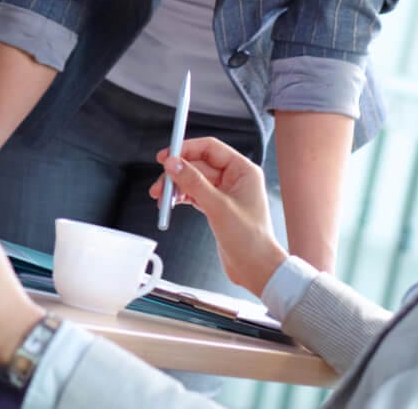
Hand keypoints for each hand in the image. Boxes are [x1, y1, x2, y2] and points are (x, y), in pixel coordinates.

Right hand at [151, 136, 287, 293]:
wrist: (257, 269)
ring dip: (176, 187)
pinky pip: (194, 194)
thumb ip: (194, 183)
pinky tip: (171, 203)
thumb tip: (174, 164)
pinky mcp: (217, 207)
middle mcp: (234, 179)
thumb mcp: (219, 207)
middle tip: (161, 184)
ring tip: (162, 198)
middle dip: (177, 173)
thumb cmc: (251, 240)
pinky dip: (181, 197)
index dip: (186, 149)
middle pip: (198, 165)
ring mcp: (225, 193)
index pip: (210, 148)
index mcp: (243, 171)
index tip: (167, 156)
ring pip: (194, 180)